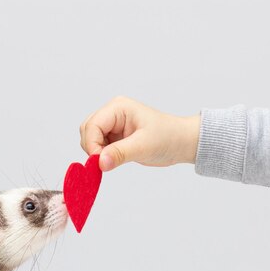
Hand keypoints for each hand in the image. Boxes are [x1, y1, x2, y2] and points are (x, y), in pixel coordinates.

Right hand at [79, 96, 200, 170]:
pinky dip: (101, 155)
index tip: (99, 163)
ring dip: (96, 152)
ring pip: (90, 138)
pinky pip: (98, 146)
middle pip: (87, 130)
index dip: (92, 144)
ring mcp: (112, 124)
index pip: (93, 124)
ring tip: (113, 160)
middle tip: (105, 163)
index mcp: (118, 108)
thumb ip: (120, 153)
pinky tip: (113, 160)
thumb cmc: (168, 137)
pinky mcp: (114, 136)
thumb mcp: (144, 146)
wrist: (182, 142)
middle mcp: (112, 113)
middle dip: (92, 148)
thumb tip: (99, 163)